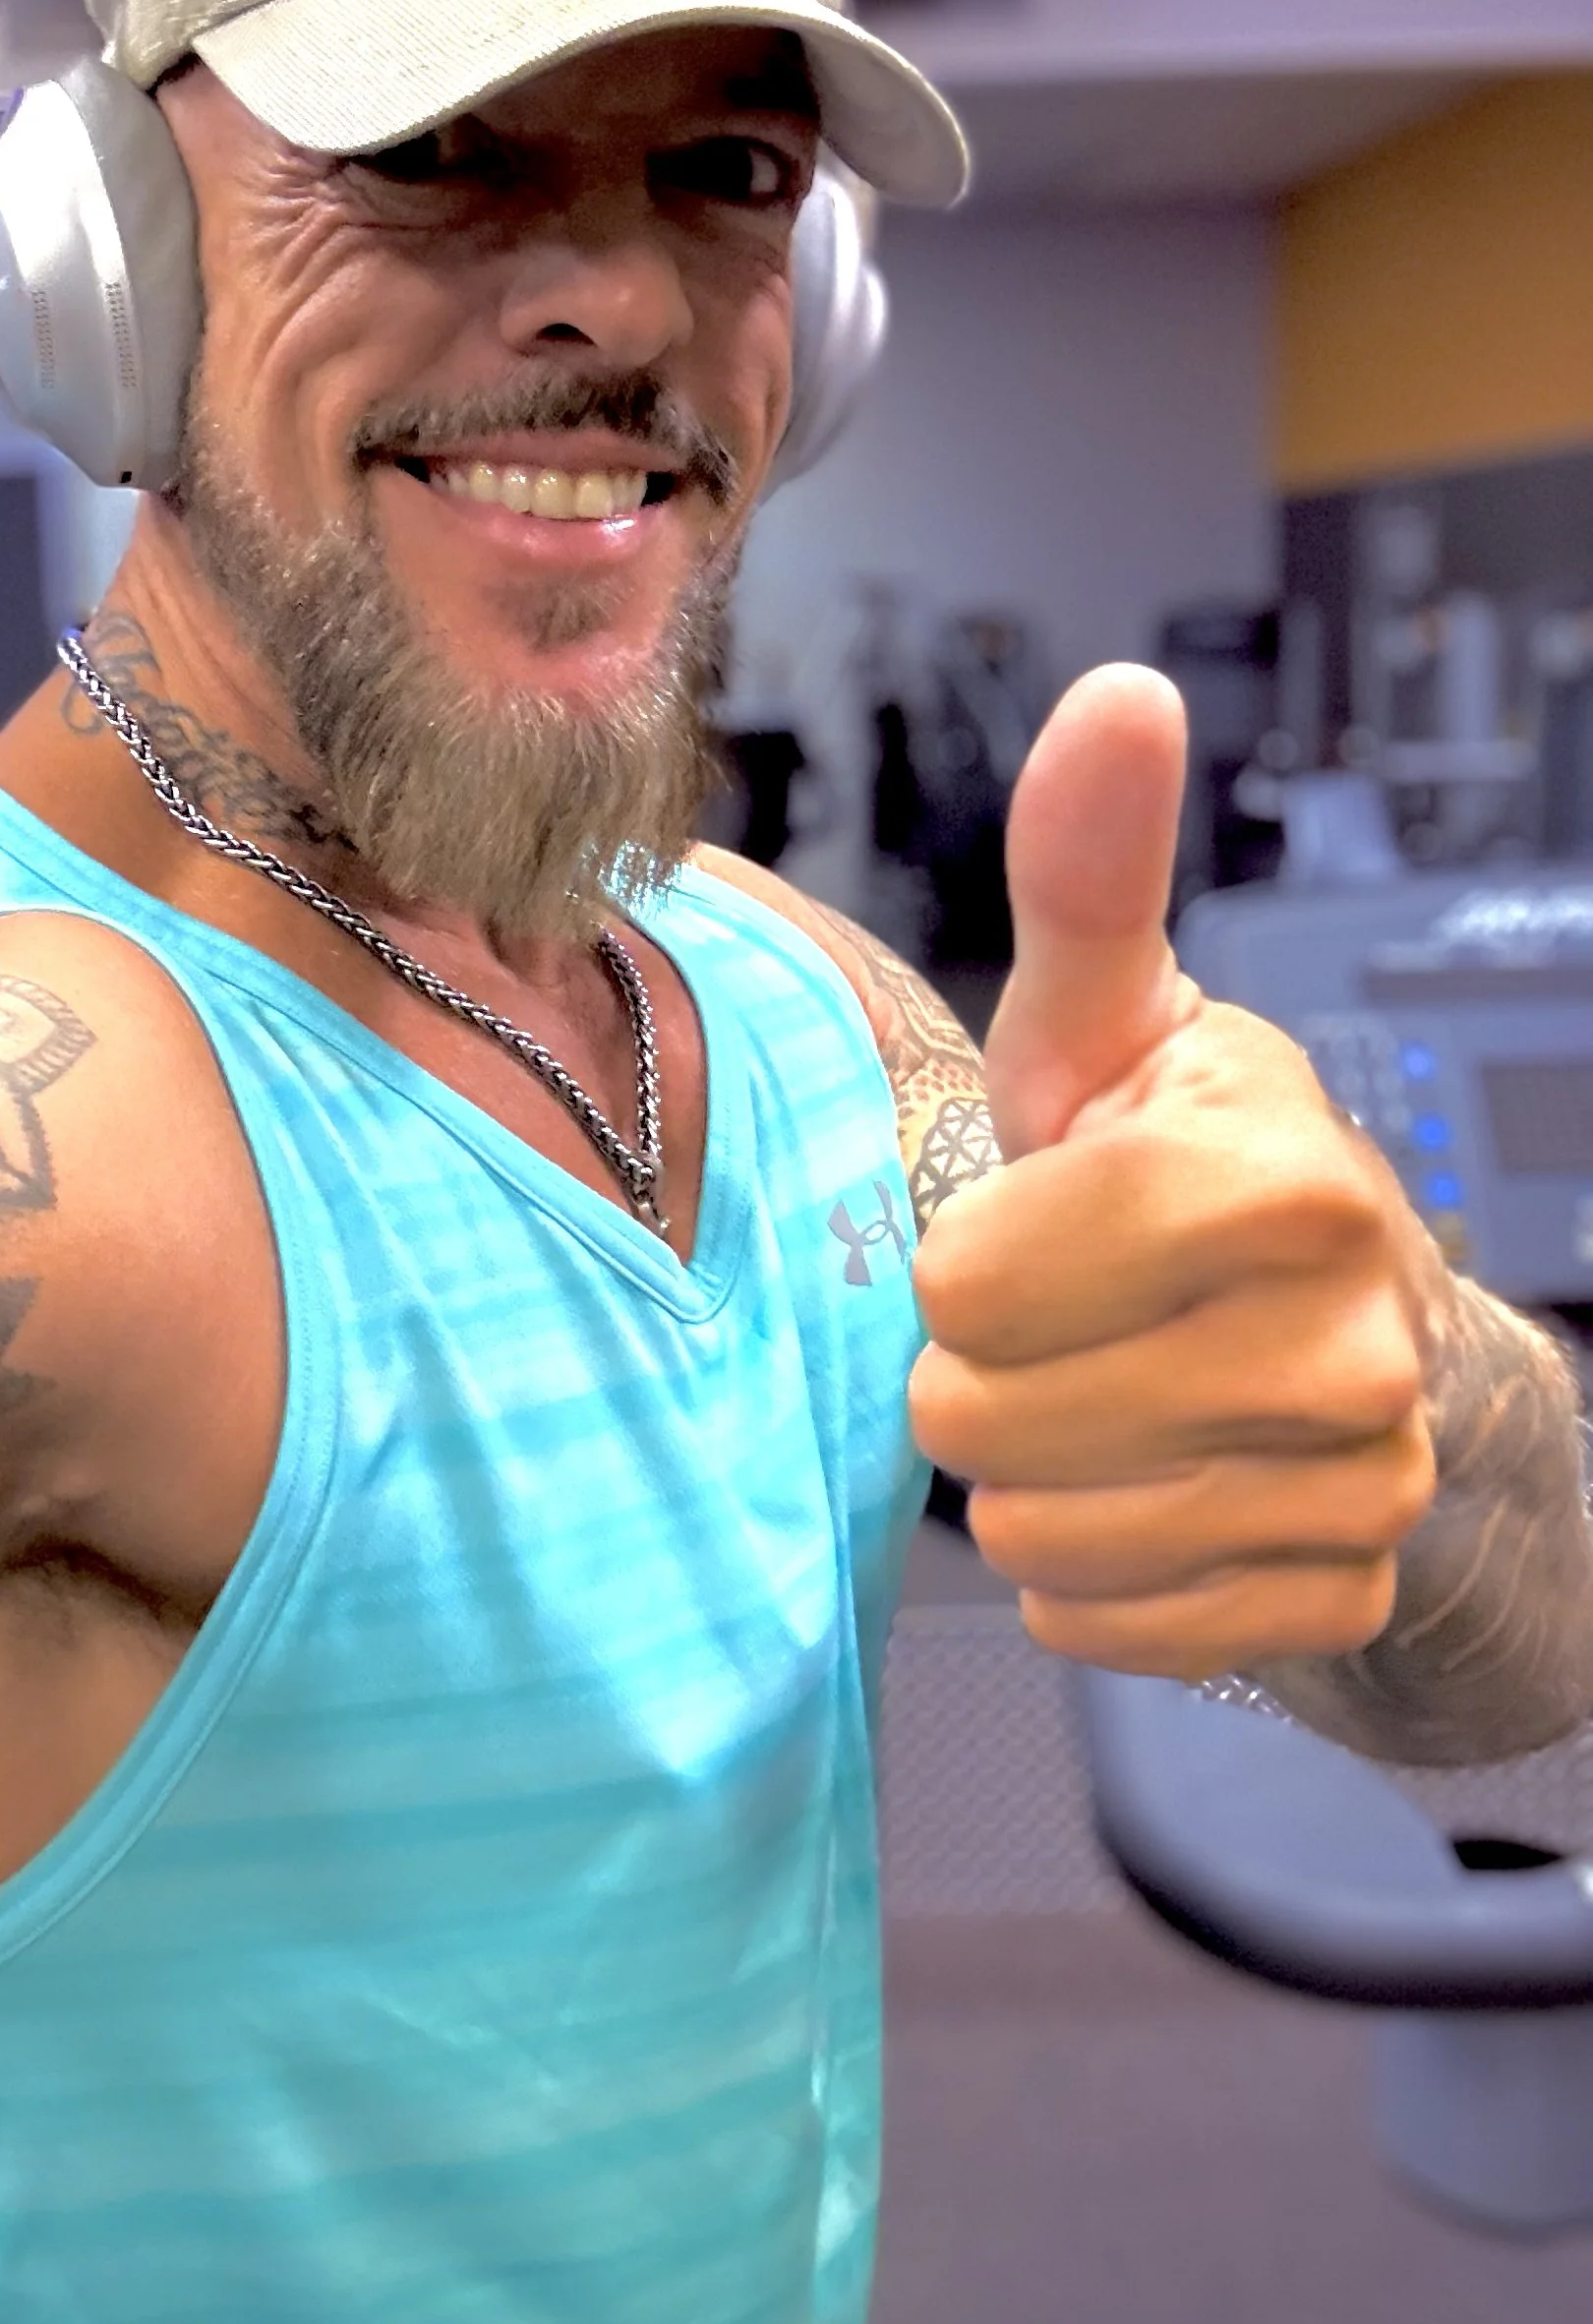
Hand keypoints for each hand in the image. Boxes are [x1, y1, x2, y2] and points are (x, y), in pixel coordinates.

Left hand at [908, 666, 1439, 1679]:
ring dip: (1024, 1477)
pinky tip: (1136, 1487)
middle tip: (1052, 1319)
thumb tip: (1124, 694)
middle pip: (982, 1421)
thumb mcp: (1109, 1016)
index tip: (1031, 1219)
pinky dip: (1088, 1576)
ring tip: (1091, 1397)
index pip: (967, 1282)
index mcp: (1274, 1174)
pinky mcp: (1339, 1596)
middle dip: (976, 1372)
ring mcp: (1359, 1485)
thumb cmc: (1175, 1156)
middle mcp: (1346, 1340)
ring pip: (1039, 1537)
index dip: (964, 1256)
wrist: (1333, 1318)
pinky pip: (1107, 1629)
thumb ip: (1086, 873)